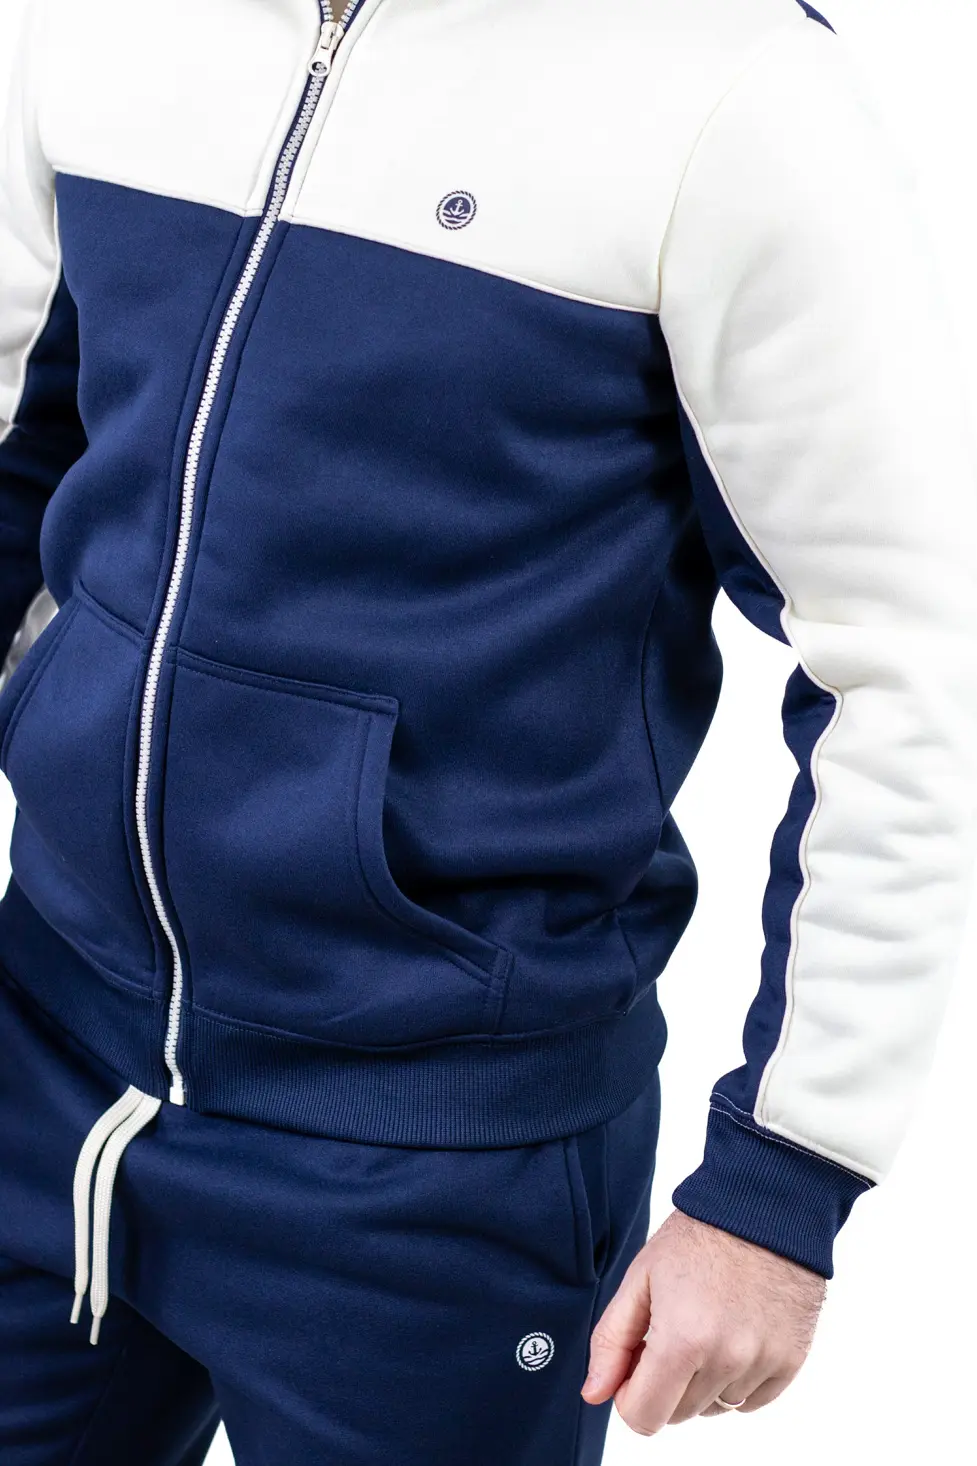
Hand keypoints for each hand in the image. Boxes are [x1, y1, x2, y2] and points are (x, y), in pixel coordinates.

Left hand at [580, 1208, 825, 1433]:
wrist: (762, 1205)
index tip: (636, 1362)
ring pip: (715, 1408)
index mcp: (683, 1341)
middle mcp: (727, 1360)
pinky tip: (733, 1335)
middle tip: (670, 1330)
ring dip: (703, 1381)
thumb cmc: (698, 1235)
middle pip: (679, 1414)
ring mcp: (763, 1362)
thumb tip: (595, 1393)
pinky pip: (752, 1400)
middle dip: (665, 1383)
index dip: (629, 1395)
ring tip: (706, 1325)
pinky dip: (737, 1379)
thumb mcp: (641, 1277)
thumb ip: (611, 1340)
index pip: (644, 1418)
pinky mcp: (791, 1360)